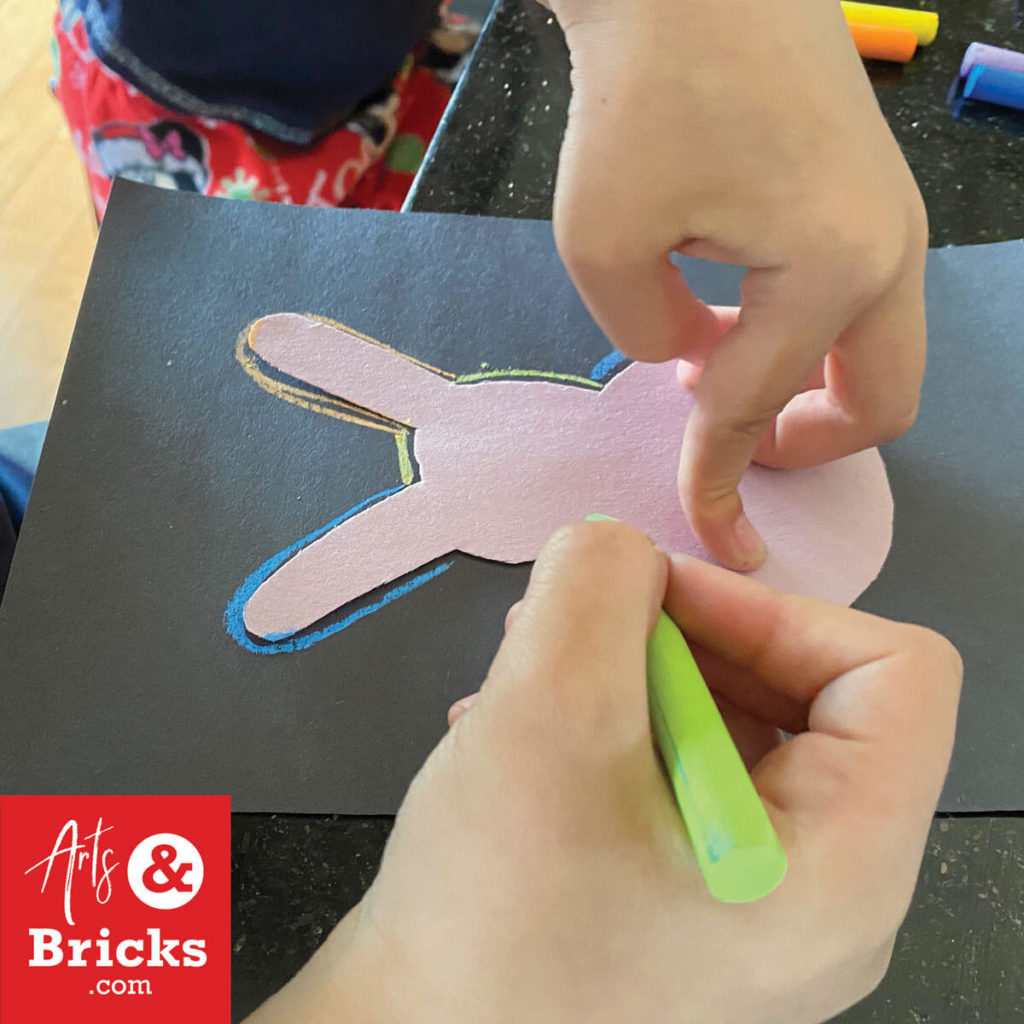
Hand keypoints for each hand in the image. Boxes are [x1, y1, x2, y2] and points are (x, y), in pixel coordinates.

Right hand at [248, 520, 958, 1023]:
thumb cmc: (491, 911)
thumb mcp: (546, 712)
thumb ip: (596, 584)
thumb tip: (618, 549)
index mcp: (845, 867)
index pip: (897, 673)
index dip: (776, 610)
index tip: (653, 602)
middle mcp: (827, 898)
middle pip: (806, 696)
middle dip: (683, 639)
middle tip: (574, 632)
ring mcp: (757, 909)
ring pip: (731, 730)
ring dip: (633, 678)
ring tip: (530, 683)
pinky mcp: (690, 906)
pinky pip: (685, 779)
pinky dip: (614, 730)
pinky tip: (524, 740)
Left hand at [548, 0, 927, 570]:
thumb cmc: (637, 93)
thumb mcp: (604, 243)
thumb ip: (650, 335)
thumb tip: (692, 355)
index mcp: (832, 271)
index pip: (758, 407)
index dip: (716, 479)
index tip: (701, 530)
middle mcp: (889, 252)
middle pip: (879, 406)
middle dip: (805, 448)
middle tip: (727, 443)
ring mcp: (892, 219)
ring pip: (877, 356)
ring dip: (807, 390)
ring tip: (711, 370)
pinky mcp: (873, 194)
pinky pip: (859, 303)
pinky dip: (808, 337)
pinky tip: (731, 312)